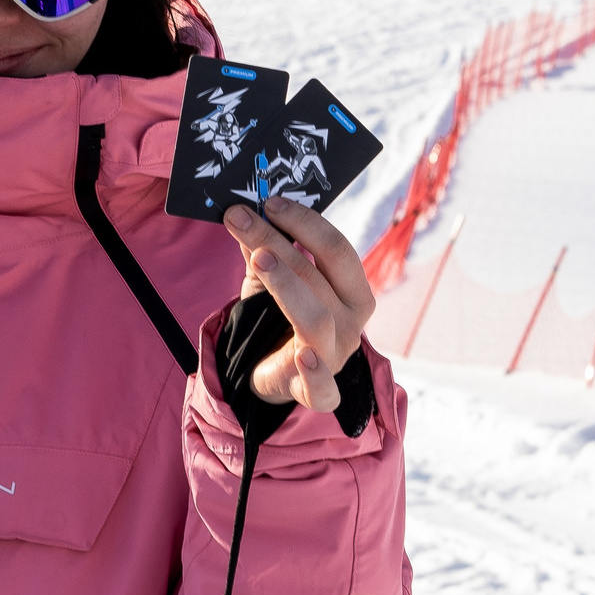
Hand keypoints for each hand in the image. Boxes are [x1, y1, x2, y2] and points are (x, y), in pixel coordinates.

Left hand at [222, 195, 375, 411]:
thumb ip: (263, 249)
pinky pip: (323, 388)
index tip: (269, 202)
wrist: (273, 372)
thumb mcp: (271, 281)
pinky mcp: (318, 392)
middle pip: (319, 276)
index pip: (337, 250)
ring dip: (286, 285)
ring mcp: (336, 357)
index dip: (305, 223)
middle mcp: (352, 323)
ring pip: (315, 319)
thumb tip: (243, 211)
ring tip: (259, 258)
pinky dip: (315, 372)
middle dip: (278, 242)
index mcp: (352, 292)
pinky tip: (302, 354)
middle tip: (242, 218)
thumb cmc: (280, 320)